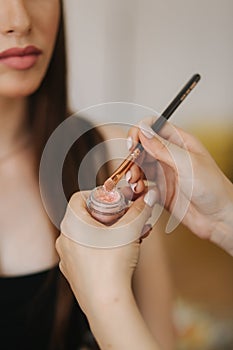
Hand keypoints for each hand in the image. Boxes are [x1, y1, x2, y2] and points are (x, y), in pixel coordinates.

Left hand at [56, 190, 155, 314]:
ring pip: (88, 235)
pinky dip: (102, 248)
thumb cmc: (112, 264)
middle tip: (126, 219)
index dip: (99, 195)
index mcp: (72, 223)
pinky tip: (120, 254)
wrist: (105, 304)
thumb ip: (140, 210)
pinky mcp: (73, 272)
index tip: (116, 201)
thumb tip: (151, 195)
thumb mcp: (129, 231)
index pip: (80, 197)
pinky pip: (86, 252)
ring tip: (130, 236)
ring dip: (108, 232)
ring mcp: (67, 257)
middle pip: (86, 216)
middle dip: (110, 215)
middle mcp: (65, 238)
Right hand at [127, 118, 232, 254]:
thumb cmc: (214, 189)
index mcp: (180, 143)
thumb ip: (163, 147)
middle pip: (143, 148)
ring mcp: (165, 174)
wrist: (218, 219)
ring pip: (141, 167)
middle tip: (132, 168)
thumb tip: (144, 131)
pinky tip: (141, 192)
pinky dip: (138, 188)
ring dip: (134, 173)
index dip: (140, 132)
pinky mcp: (161, 191)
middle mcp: (171, 156)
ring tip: (136, 182)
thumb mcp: (187, 163)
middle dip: (134, 156)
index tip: (133, 144)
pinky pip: (143, 185)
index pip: (154, 128)